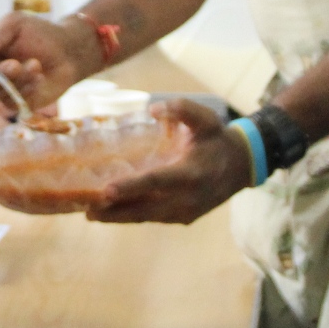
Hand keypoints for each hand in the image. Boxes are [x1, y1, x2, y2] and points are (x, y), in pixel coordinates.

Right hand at [0, 12, 98, 109]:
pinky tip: (39, 79)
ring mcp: (2, 88)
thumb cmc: (42, 33)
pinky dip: (26, 91)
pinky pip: (11, 104)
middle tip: (17, 64)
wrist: (69, 52)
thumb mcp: (16, 24)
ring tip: (36, 65)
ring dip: (17, 80)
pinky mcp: (16, 102)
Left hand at [88, 100, 251, 224]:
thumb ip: (181, 108)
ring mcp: (185, 211)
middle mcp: (187, 198)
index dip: (131, 187)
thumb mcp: (206, 118)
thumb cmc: (217, 139)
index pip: (156, 182)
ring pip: (146, 217)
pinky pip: (153, 218)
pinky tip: (112, 213)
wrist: (242, 166)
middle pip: (144, 208)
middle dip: (115, 210)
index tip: (106, 190)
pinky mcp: (183, 218)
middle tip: (86, 209)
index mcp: (191, 173)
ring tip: (90, 214)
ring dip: (118, 217)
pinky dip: (132, 216)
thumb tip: (152, 109)